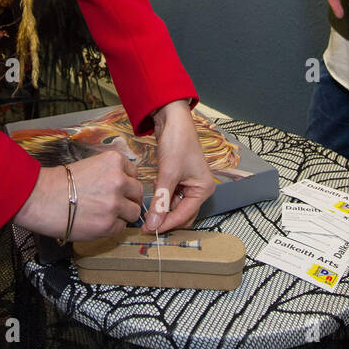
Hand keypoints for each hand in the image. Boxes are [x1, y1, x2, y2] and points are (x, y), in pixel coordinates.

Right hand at [14, 150, 142, 240]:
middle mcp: (119, 180)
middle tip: (114, 203)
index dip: (125, 183)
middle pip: (138, 192)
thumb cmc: (60, 183)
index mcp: (114, 161)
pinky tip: (96, 222)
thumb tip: (125, 184)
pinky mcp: (108, 224)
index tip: (117, 188)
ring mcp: (115, 203)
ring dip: (122, 214)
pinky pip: (121, 227)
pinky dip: (111, 227)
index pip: (134, 173)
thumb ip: (110, 173)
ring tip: (105, 214)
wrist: (41, 199)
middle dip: (128, 198)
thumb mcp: (90, 166)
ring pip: (133, 212)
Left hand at [144, 99, 214, 231]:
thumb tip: (153, 224)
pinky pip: (170, 197)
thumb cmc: (177, 142)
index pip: (184, 216)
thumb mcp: (168, 174)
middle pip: (182, 215)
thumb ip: (161, 200)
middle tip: (145, 226)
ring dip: (161, 210)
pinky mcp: (178, 180)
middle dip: (165, 220)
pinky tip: (150, 198)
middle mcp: (198, 190)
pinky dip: (160, 199)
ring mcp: (189, 185)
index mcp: (203, 190)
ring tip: (145, 213)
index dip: (166, 224)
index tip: (148, 230)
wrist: (172, 119)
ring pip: (174, 207)